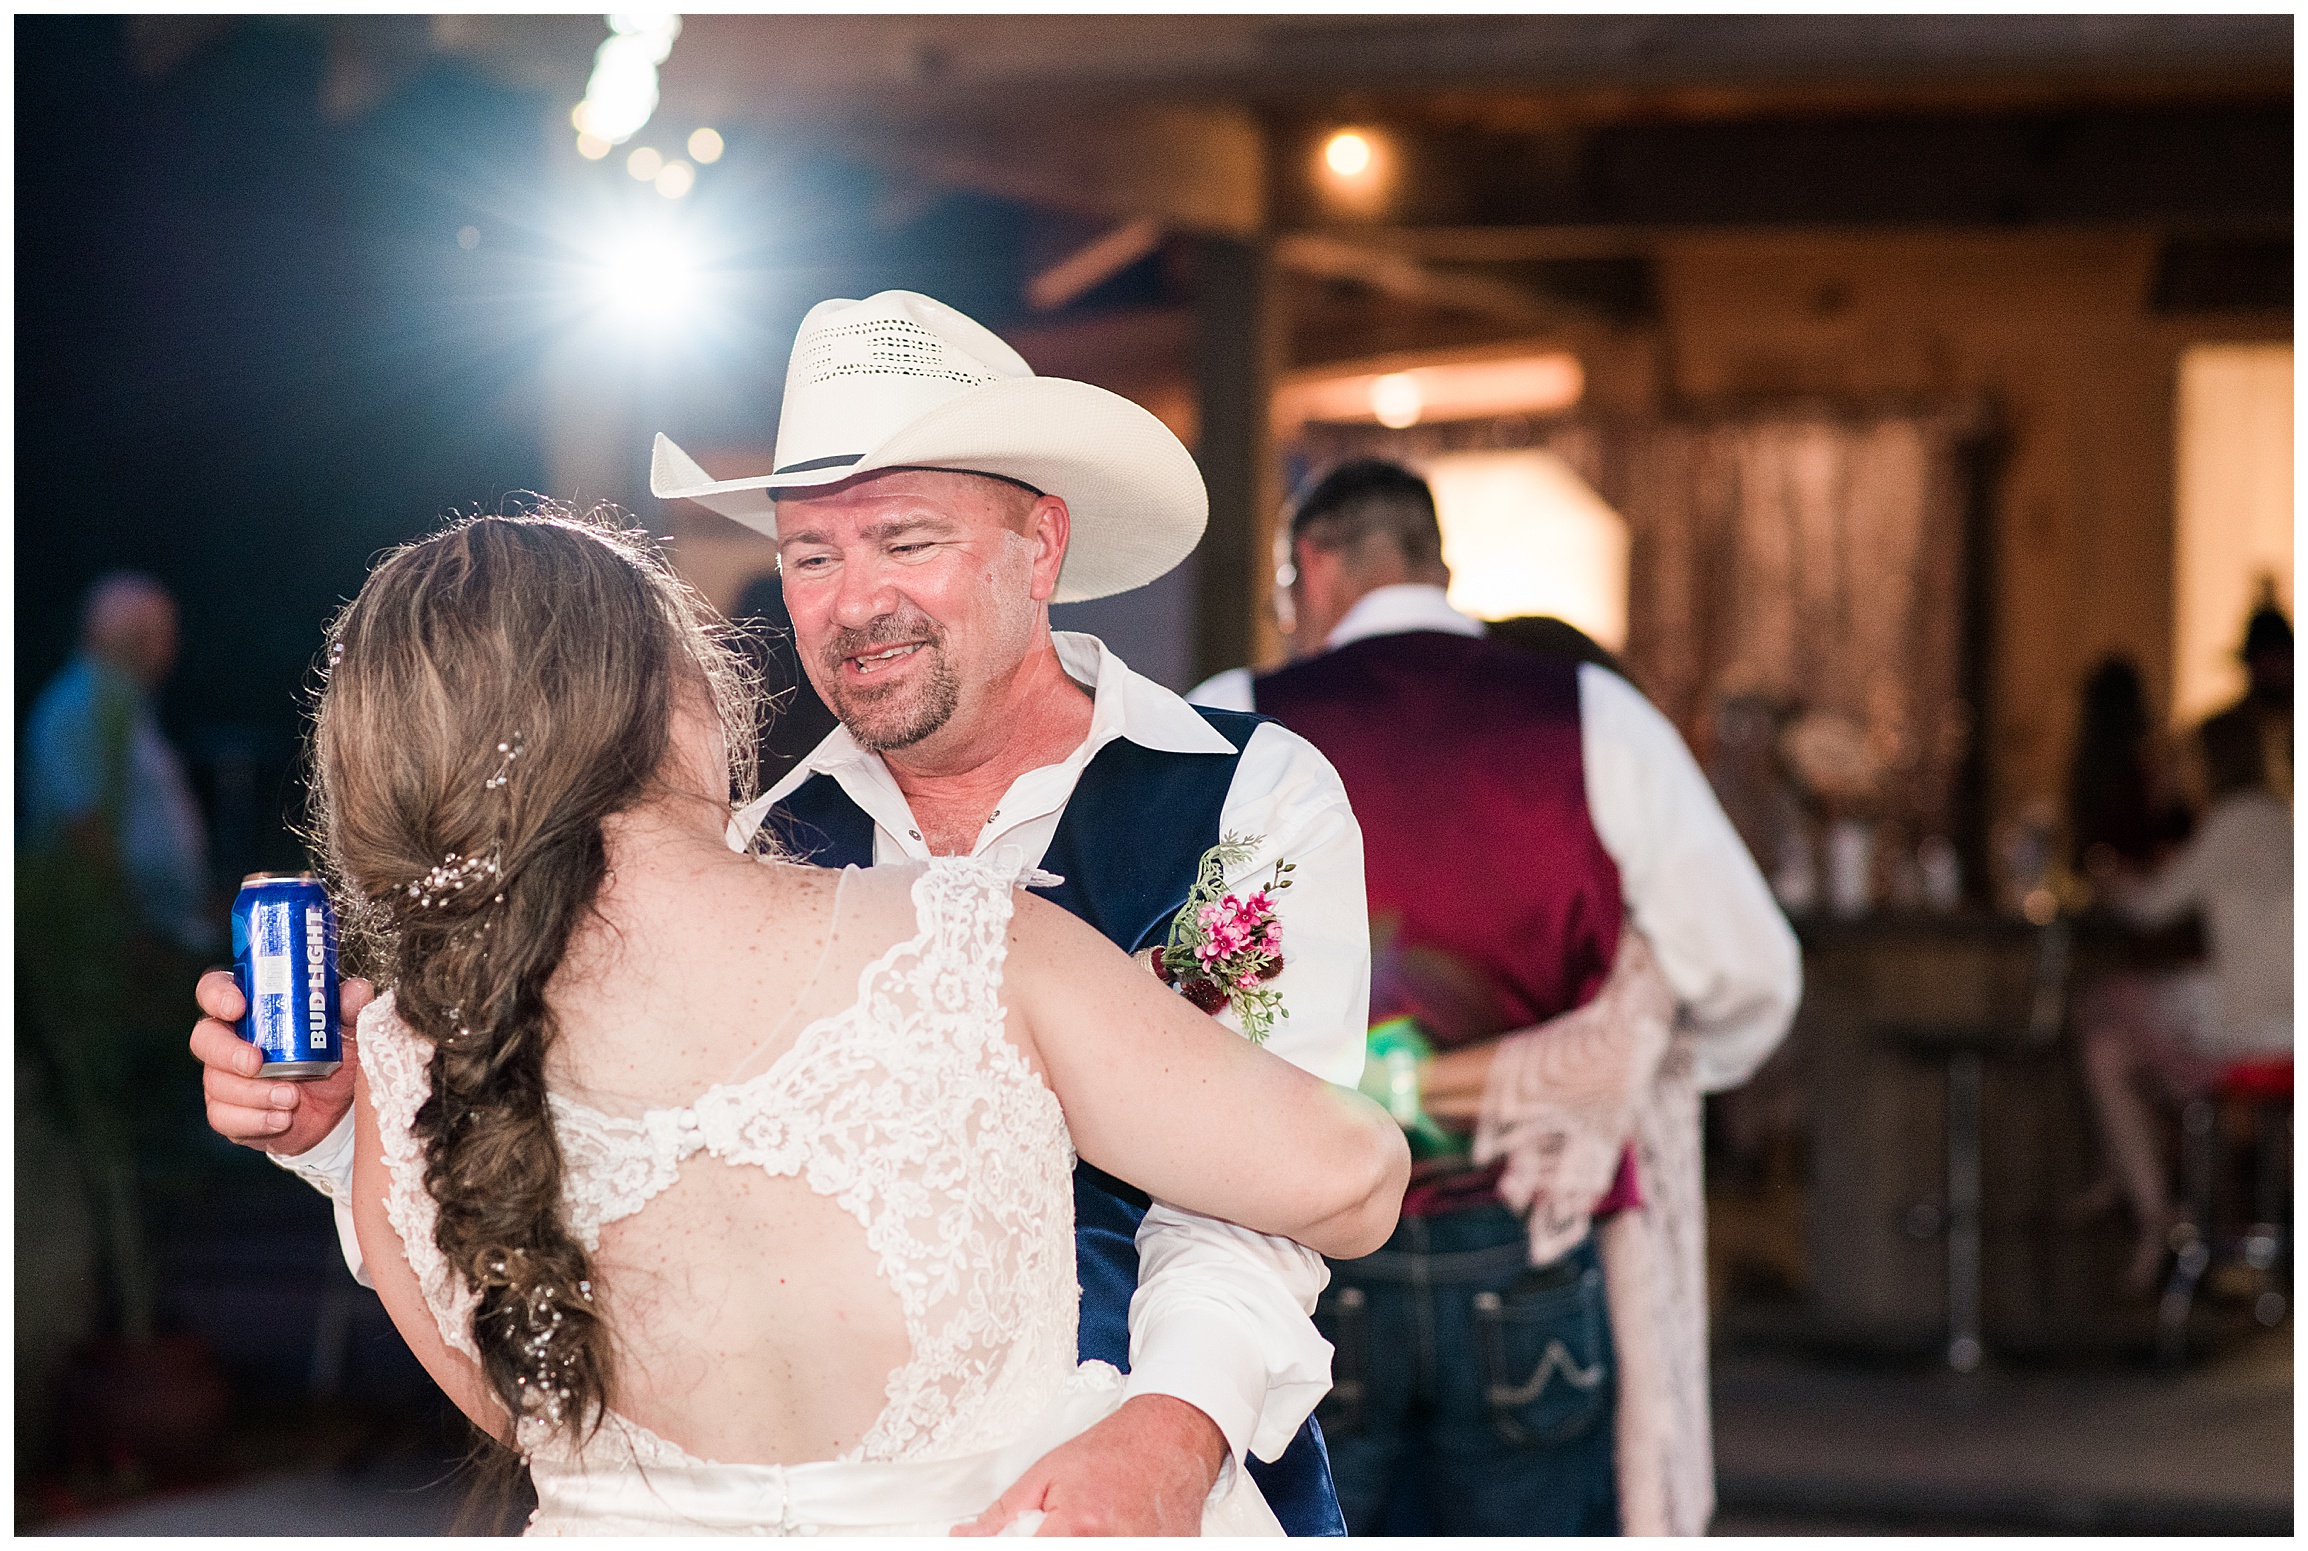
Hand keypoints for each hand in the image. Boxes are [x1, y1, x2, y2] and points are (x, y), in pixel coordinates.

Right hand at [191, 968, 369, 1154]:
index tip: (237, 1006)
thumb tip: (357, 990)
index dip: (218, 995)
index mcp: (251, 1008)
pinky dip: (253, 1120)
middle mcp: (229, 1040)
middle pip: (205, 1038)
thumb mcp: (346, 1030)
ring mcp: (223, 1078)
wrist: (336, 1109)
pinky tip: (280, 1119)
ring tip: (291, 1098)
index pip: (216, 989)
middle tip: (256, 1063)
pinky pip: (224, 1117)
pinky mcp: (228, 1113)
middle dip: (227, 1052)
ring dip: (253, 1093)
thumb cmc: (331, 1056)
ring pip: (217, 1083)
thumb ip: (349, 1009)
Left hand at [954, 1393, 1226, 1536]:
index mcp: (1078, 1527)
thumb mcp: (1047, 1473)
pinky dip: (1115, 1542)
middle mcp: (1114, 1545)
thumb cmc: (1110, 1452)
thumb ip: (1004, 1514)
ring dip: (1086, 1541)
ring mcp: (1143, 1550)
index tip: (1020, 1541)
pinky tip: (1115, 1527)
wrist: (1170, 1439)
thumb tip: (964, 1537)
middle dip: (1056, 1541)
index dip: (1017, 1549)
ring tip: (1092, 1524)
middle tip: (1062, 1526)